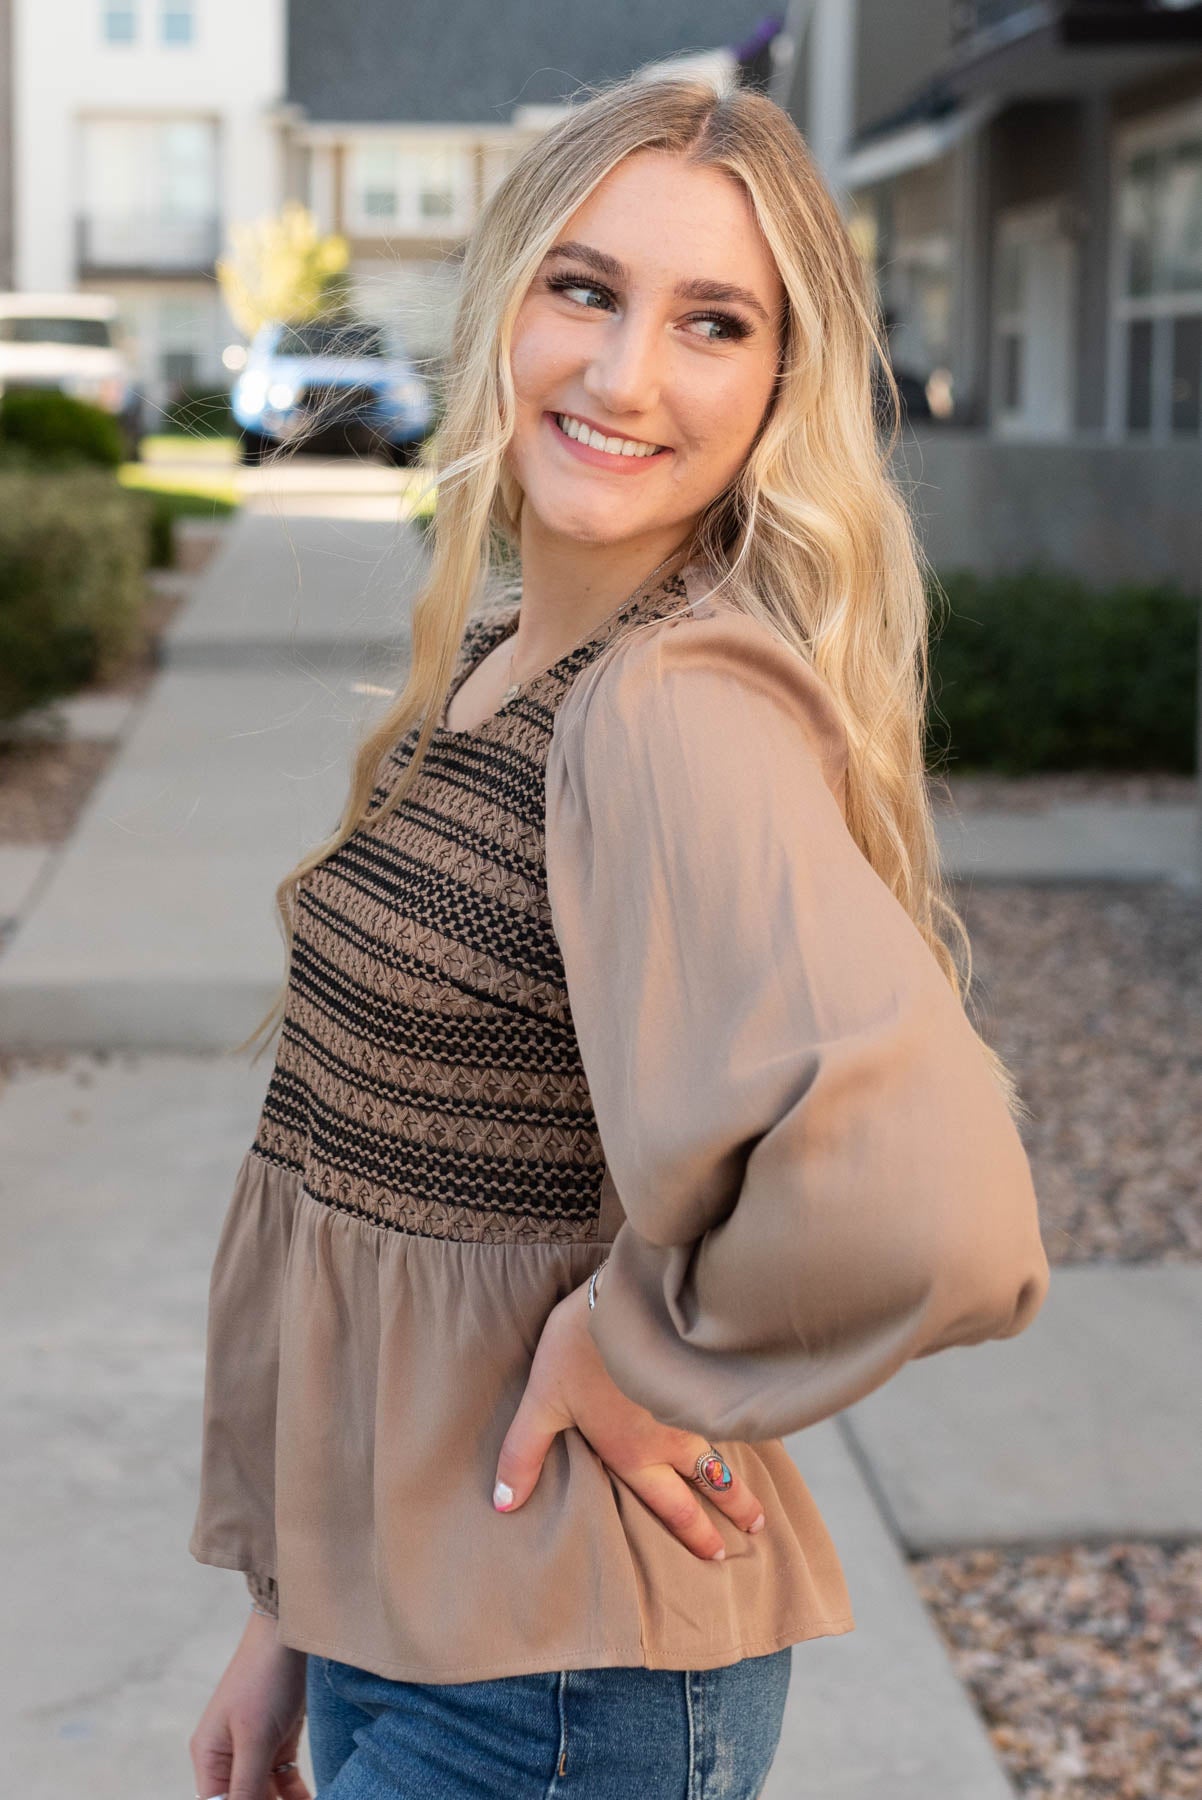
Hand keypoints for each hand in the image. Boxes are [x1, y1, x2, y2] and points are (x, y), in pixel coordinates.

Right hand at [189, 1610, 310, 1799]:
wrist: (288, 1634)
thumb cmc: (263, 1681)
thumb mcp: (254, 1739)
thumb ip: (246, 1786)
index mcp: (209, 1758)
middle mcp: (226, 1757)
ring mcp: (252, 1748)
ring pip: (265, 1794)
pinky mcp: (276, 1740)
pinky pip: (283, 1779)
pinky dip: (295, 1794)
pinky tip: (312, 1799)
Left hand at [492, 1277, 766, 1560]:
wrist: (630, 1300)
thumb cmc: (581, 1351)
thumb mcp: (542, 1403)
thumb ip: (524, 1454)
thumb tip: (504, 1505)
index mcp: (633, 1453)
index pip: (669, 1505)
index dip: (694, 1531)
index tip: (718, 1555)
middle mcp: (671, 1437)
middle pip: (708, 1482)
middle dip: (732, 1509)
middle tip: (756, 1530)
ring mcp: (692, 1403)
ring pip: (723, 1447)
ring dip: (741, 1475)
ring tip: (760, 1497)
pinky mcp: (705, 1368)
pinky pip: (728, 1408)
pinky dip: (742, 1425)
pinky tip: (753, 1422)